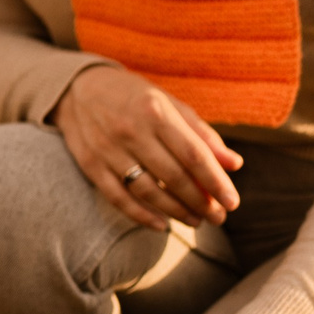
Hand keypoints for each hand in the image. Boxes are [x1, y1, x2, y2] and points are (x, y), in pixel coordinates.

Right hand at [50, 65, 242, 229]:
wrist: (78, 88)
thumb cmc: (133, 97)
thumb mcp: (169, 104)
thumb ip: (201, 134)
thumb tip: (234, 165)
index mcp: (154, 111)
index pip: (193, 154)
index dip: (215, 181)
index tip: (232, 202)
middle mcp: (130, 130)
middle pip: (173, 176)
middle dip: (200, 202)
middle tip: (218, 217)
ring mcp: (107, 149)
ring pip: (148, 191)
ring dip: (176, 211)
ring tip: (196, 221)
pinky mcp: (90, 164)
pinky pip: (118, 197)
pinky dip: (141, 215)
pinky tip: (161, 225)